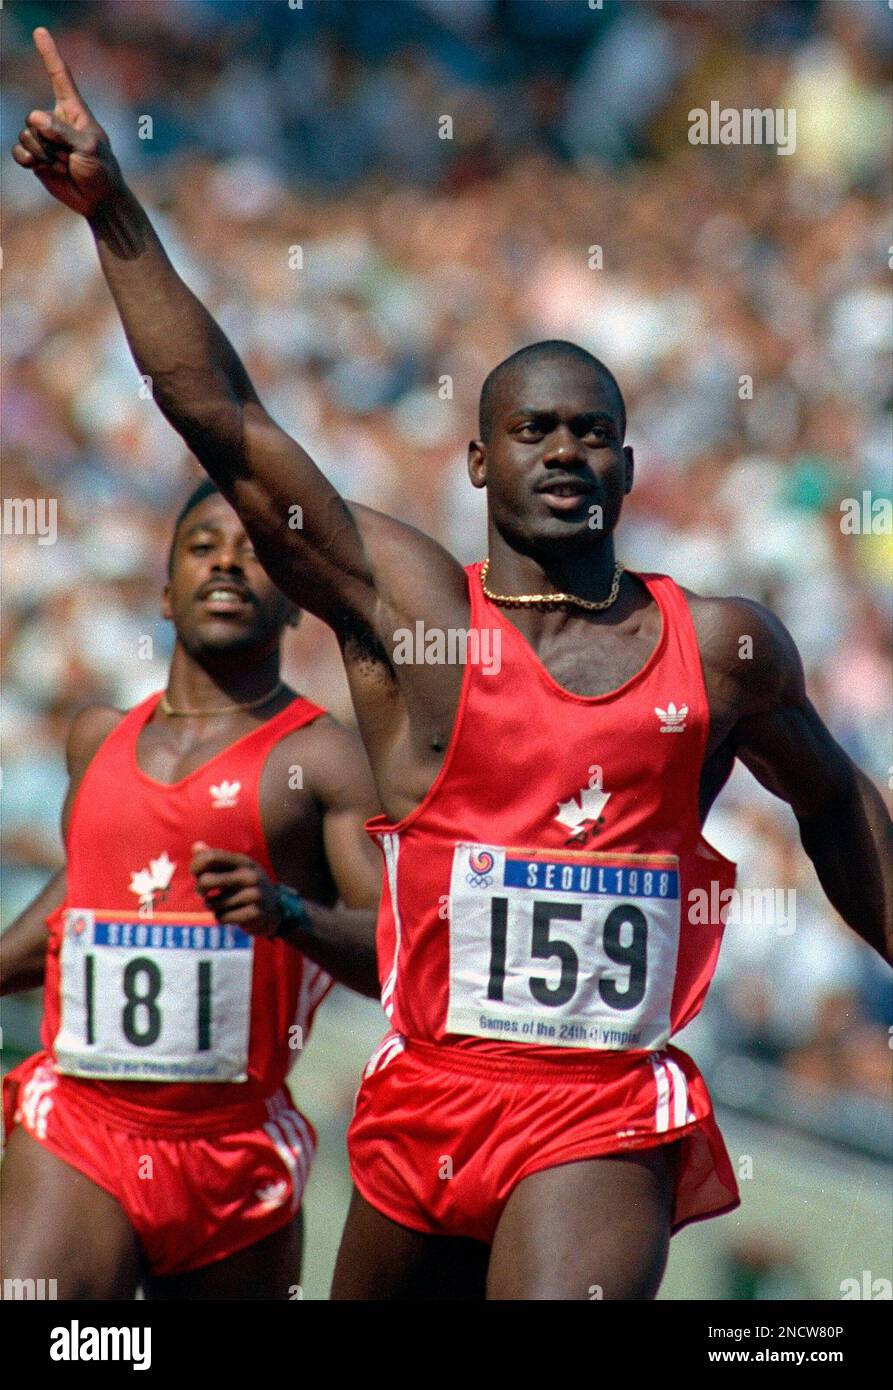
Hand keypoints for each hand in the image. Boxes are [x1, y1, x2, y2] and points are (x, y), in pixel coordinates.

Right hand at [12, 27, 122, 216]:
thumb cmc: (103, 171)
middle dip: (49, 140)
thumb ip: (63, 132)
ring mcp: (46, 139)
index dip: (49, 54)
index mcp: (74, 112)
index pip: (60, 77)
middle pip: (34, 118)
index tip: (40, 32)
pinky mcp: (37, 157)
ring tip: (63, 165)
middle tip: (69, 157)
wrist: (99, 201)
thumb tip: (35, 119)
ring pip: (26, 135)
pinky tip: (41, 167)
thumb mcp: (90, 148)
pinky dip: (28, 160)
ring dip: (44, 154)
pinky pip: (19, 152)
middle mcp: (57, 121)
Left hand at [190, 842, 281, 937]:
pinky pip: (222, 917)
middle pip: (206, 880)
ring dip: (212, 906)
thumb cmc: (246, 887)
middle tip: (204, 893)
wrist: (274, 911)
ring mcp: (254, 894)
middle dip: (200, 889)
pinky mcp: (254, 913)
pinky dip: (222, 918)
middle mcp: (250, 875)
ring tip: (223, 904)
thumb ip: (214, 858)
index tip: (196, 874)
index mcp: (243, 861)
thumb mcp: (235, 869)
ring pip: (212, 903)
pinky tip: (232, 914)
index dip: (196, 866)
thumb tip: (196, 847)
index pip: (210, 857)